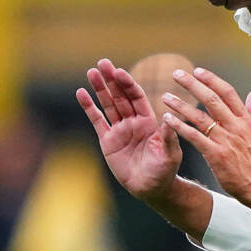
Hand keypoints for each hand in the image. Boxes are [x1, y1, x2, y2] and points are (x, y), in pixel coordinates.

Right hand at [76, 58, 181, 200]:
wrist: (150, 188)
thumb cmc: (164, 171)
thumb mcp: (169, 154)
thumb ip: (168, 137)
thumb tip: (169, 119)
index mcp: (149, 121)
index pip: (136, 97)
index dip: (128, 84)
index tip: (119, 72)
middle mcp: (133, 121)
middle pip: (120, 96)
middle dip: (112, 80)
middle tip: (103, 63)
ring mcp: (119, 129)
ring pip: (108, 104)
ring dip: (99, 88)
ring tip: (91, 72)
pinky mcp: (107, 140)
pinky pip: (97, 120)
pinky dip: (89, 107)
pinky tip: (81, 93)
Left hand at [160, 66, 250, 213]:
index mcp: (245, 119)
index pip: (227, 93)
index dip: (212, 80)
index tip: (198, 71)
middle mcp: (234, 126)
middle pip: (211, 99)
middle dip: (192, 85)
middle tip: (177, 74)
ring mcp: (224, 140)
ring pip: (199, 117)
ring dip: (181, 105)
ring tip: (166, 96)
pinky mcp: (215, 154)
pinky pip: (194, 137)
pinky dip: (180, 127)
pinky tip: (168, 120)